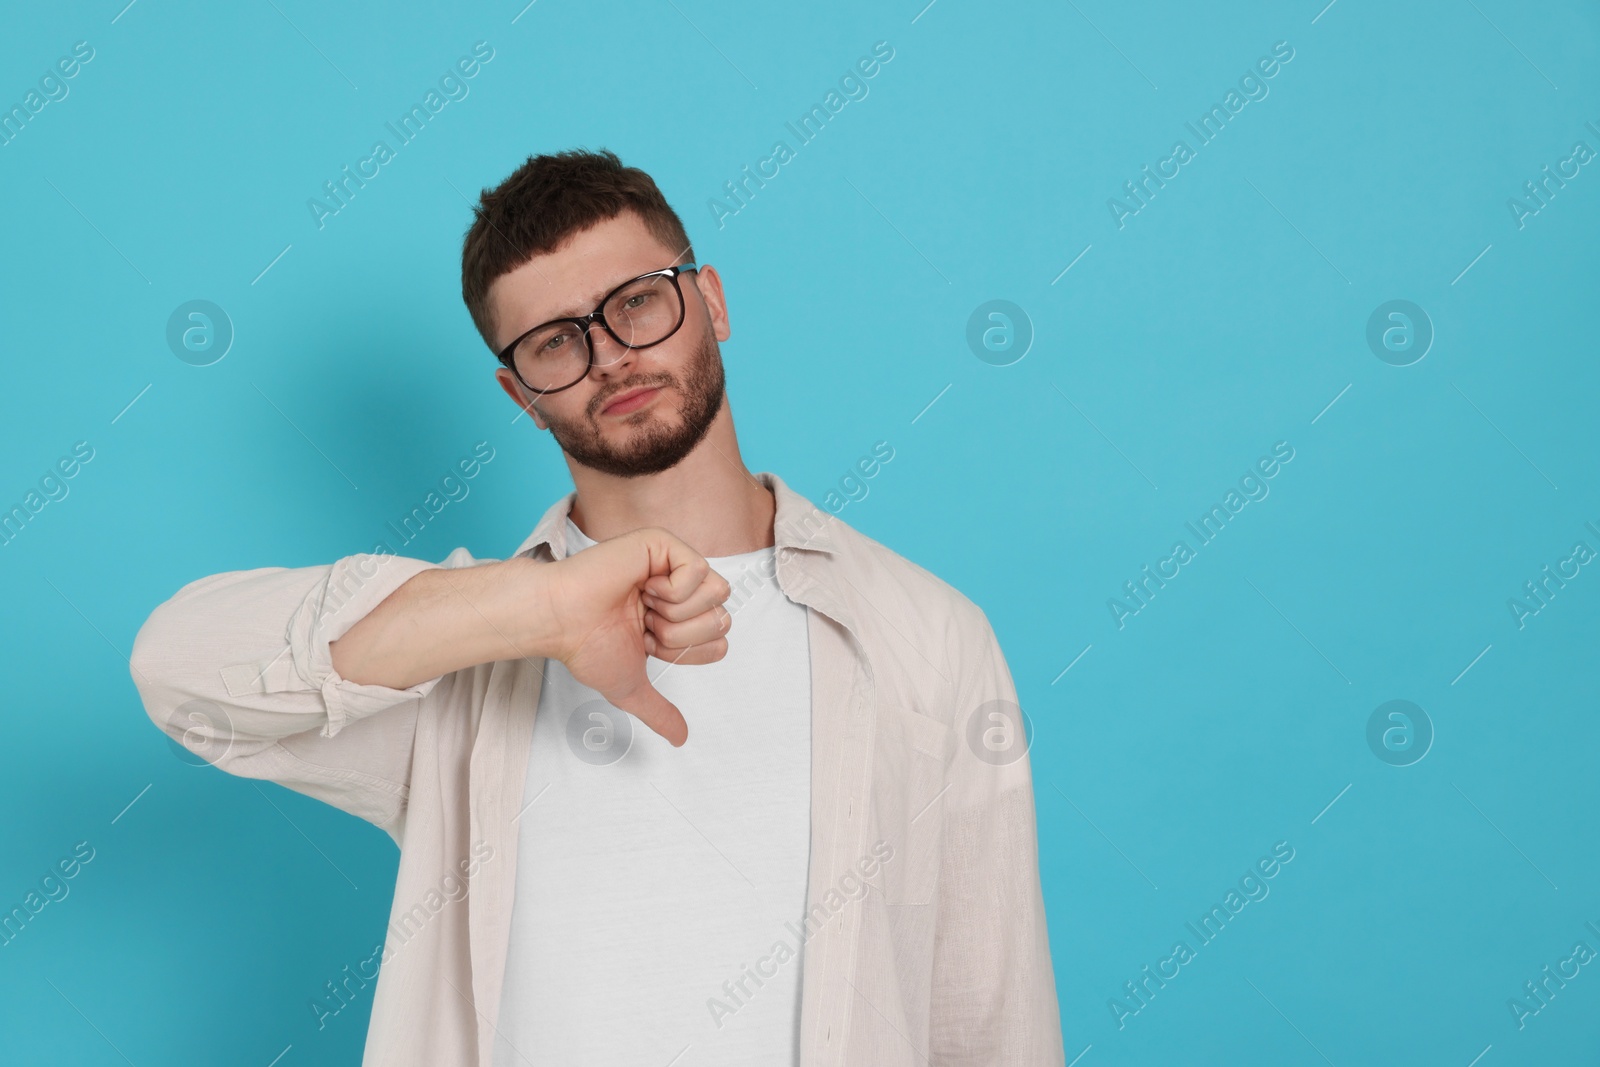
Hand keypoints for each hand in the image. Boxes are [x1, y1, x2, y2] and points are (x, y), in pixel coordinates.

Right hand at [538, 526, 731, 745]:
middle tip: (644, 623)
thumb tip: (680, 739)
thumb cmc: (586, 646)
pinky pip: (699, 571)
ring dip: (677, 611)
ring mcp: (673, 565)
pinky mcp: (663, 543)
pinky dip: (671, 589)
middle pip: (722, 618)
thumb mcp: (631, 688)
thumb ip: (659, 712)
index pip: (718, 642)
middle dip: (680, 633)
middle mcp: (680, 590)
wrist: (561, 621)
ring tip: (643, 604)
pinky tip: (643, 586)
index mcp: (675, 618)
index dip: (686, 652)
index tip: (648, 644)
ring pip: (717, 594)